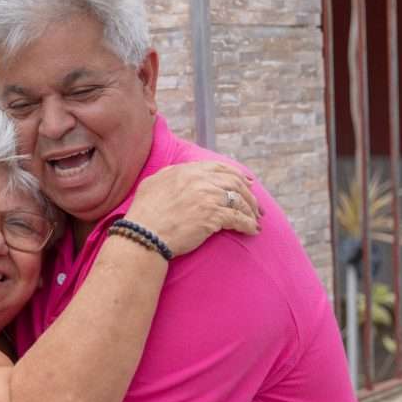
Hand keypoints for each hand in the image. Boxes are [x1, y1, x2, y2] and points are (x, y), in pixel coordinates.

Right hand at [125, 161, 260, 255]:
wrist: (144, 233)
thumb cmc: (144, 213)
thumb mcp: (154, 183)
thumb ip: (170, 174)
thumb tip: (178, 172)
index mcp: (188, 171)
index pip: (220, 168)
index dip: (237, 175)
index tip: (247, 183)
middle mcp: (201, 180)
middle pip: (235, 183)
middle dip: (249, 195)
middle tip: (256, 206)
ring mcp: (208, 197)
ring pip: (239, 200)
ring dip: (251, 211)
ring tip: (255, 220)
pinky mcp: (213, 216)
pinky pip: (238, 218)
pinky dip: (248, 224)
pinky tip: (252, 230)